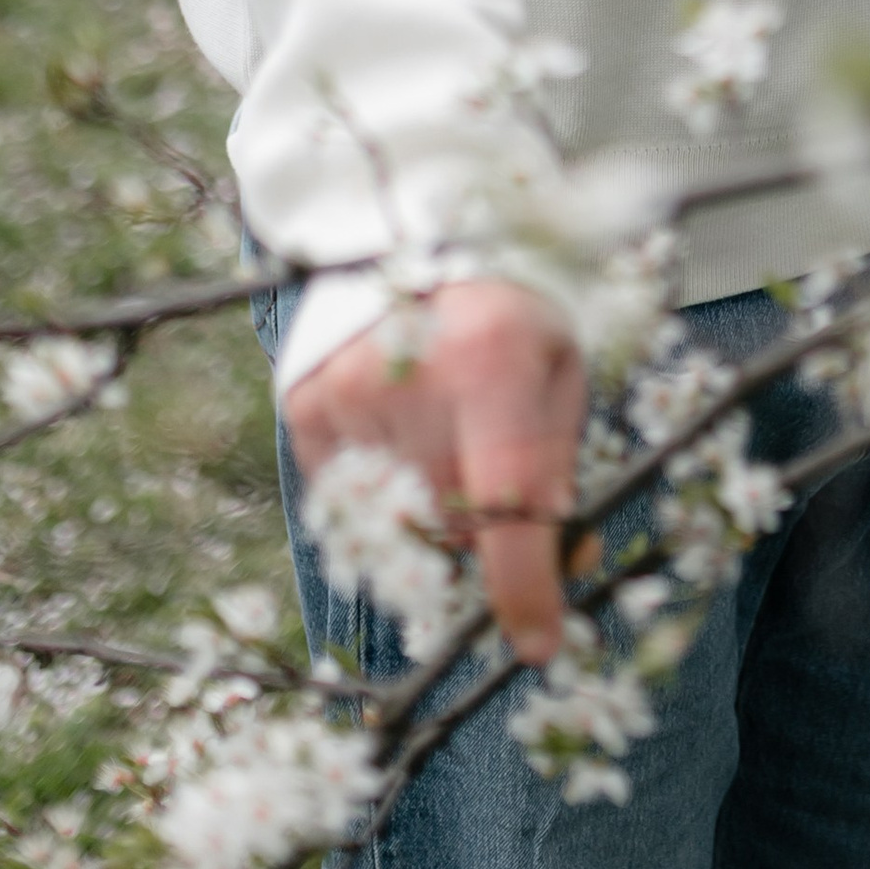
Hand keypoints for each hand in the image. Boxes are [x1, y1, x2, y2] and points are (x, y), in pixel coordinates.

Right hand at [284, 278, 588, 667]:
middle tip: (501, 493)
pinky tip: (406, 434)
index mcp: (492, 359)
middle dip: (488, 534)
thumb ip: (561, 460)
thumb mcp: (562, 364)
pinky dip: (386, 492)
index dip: (522, 586)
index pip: (507, 504)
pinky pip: (351, 501)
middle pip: (453, 525)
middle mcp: (409, 379)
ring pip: (400, 521)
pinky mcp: (306, 405)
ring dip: (435, 513)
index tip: (536, 641)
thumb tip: (562, 560)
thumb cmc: (512, 304)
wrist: (418, 227)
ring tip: (450, 439)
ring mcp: (347, 394)